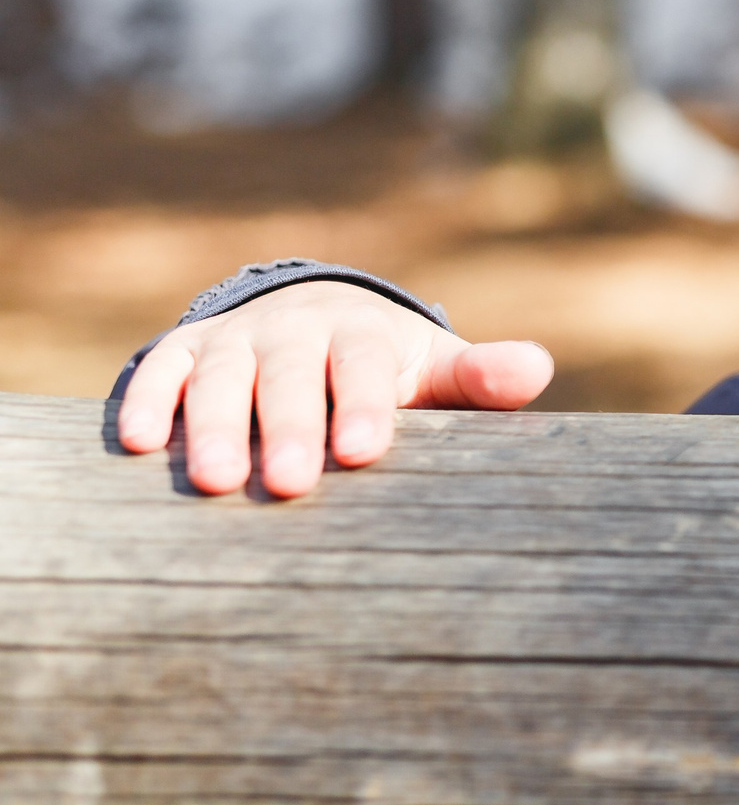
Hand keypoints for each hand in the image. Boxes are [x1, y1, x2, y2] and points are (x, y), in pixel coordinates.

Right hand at [116, 282, 553, 497]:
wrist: (312, 320)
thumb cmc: (385, 368)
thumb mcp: (434, 369)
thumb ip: (480, 377)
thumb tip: (537, 371)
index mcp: (360, 334)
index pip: (361, 365)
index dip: (362, 404)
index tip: (363, 450)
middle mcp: (293, 330)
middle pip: (289, 375)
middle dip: (287, 427)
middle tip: (288, 483)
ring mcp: (235, 341)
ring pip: (220, 379)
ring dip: (211, 426)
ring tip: (212, 481)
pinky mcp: (184, 354)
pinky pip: (160, 372)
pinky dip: (147, 401)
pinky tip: (134, 443)